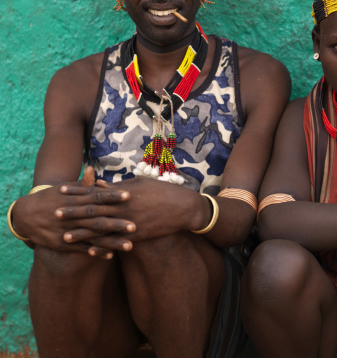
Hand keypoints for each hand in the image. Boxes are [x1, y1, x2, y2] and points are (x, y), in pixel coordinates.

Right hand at [14, 167, 134, 255]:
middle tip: (135, 226)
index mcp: (77, 200)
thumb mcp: (65, 190)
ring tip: (130, 245)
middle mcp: (75, 215)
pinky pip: (83, 248)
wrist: (26, 215)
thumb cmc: (51, 198)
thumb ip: (82, 183)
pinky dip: (95, 251)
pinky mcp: (64, 243)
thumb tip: (93, 169)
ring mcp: (69, 230)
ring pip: (93, 237)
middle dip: (117, 223)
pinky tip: (110, 255)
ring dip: (112, 241)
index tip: (128, 196)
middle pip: (98, 219)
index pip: (98, 197)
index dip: (112, 196)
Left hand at [58, 175, 208, 253]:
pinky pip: (116, 242)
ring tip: (64, 237)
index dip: (78, 192)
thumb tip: (99, 185)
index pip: (96, 192)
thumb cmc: (163, 191)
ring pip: (102, 229)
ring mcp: (130, 223)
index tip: (62, 191)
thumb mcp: (141, 183)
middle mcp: (124, 208)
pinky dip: (102, 246)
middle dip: (74, 213)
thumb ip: (119, 186)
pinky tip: (89, 250)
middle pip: (94, 211)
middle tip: (55, 214)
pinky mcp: (137, 236)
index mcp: (124, 192)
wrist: (183, 208)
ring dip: (82, 233)